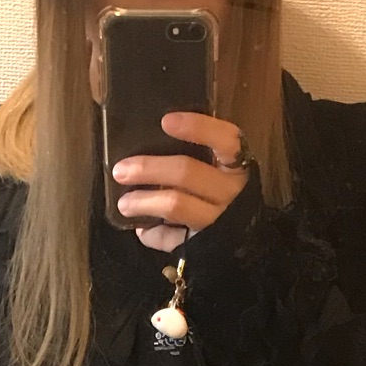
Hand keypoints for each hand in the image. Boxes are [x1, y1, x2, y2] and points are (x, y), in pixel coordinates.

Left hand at [112, 111, 250, 252]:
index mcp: (237, 165)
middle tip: (121, 170)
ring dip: (144, 202)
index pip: (225, 140)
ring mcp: (218, 219)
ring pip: (176, 205)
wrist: (244, 240)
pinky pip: (173, 239)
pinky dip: (153, 234)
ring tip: (124, 203)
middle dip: (149, 169)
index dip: (198, 127)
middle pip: (187, 172)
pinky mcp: (204, 244)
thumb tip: (153, 148)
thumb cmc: (222, 191)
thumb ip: (197, 153)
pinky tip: (144, 230)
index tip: (166, 121)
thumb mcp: (219, 168)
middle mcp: (230, 191)